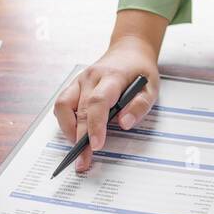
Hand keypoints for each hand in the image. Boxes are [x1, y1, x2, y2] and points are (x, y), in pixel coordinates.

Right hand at [54, 9, 166, 172]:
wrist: (129, 51)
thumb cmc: (140, 72)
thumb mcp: (151, 88)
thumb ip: (139, 106)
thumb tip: (124, 123)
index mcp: (112, 77)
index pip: (98, 103)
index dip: (95, 126)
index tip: (96, 146)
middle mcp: (91, 77)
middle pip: (80, 111)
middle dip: (80, 139)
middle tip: (83, 162)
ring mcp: (79, 80)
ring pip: (63, 106)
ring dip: (67, 130)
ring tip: (78, 148)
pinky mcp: (74, 85)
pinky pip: (62, 104)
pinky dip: (65, 121)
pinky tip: (74, 133)